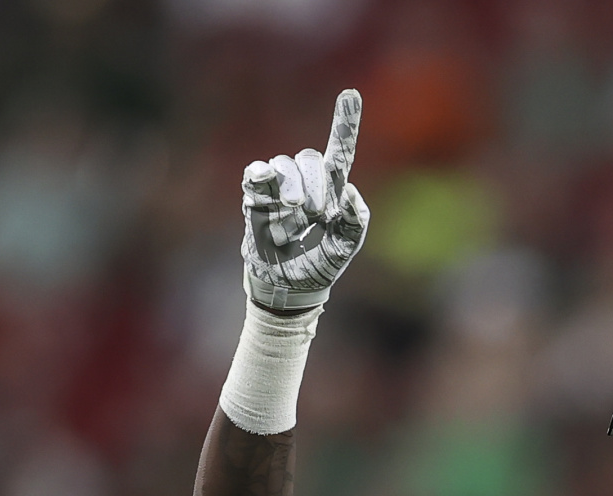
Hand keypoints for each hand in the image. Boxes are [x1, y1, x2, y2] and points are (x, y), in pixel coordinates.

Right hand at [241, 89, 368, 310]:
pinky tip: (264, 186)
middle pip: (310, 157)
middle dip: (315, 184)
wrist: (291, 285)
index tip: (352, 93)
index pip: (340, 150)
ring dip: (292, 191)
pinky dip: (261, 178)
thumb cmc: (321, 263)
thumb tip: (350, 190)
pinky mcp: (256, 196)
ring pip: (283, 165)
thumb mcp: (346, 247)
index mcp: (333, 190)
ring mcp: (279, 187)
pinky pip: (256, 174)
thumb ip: (356, 220)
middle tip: (315, 214)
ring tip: (295, 220)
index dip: (345, 123)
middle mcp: (306, 182)